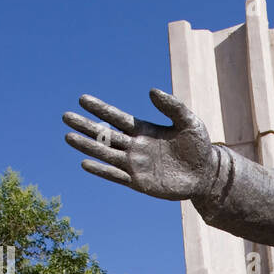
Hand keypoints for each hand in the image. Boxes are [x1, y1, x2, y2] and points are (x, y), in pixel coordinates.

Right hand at [63, 89, 215, 199]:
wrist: (207, 175)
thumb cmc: (199, 147)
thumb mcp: (189, 121)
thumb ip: (171, 106)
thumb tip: (151, 91)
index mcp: (145, 130)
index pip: (117, 117)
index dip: (100, 109)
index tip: (82, 99)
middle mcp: (136, 146)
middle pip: (106, 134)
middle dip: (86, 126)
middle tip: (65, 116)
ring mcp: (136, 165)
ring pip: (106, 154)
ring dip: (87, 146)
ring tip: (67, 136)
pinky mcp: (139, 182)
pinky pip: (116, 176)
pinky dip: (101, 170)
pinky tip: (84, 163)